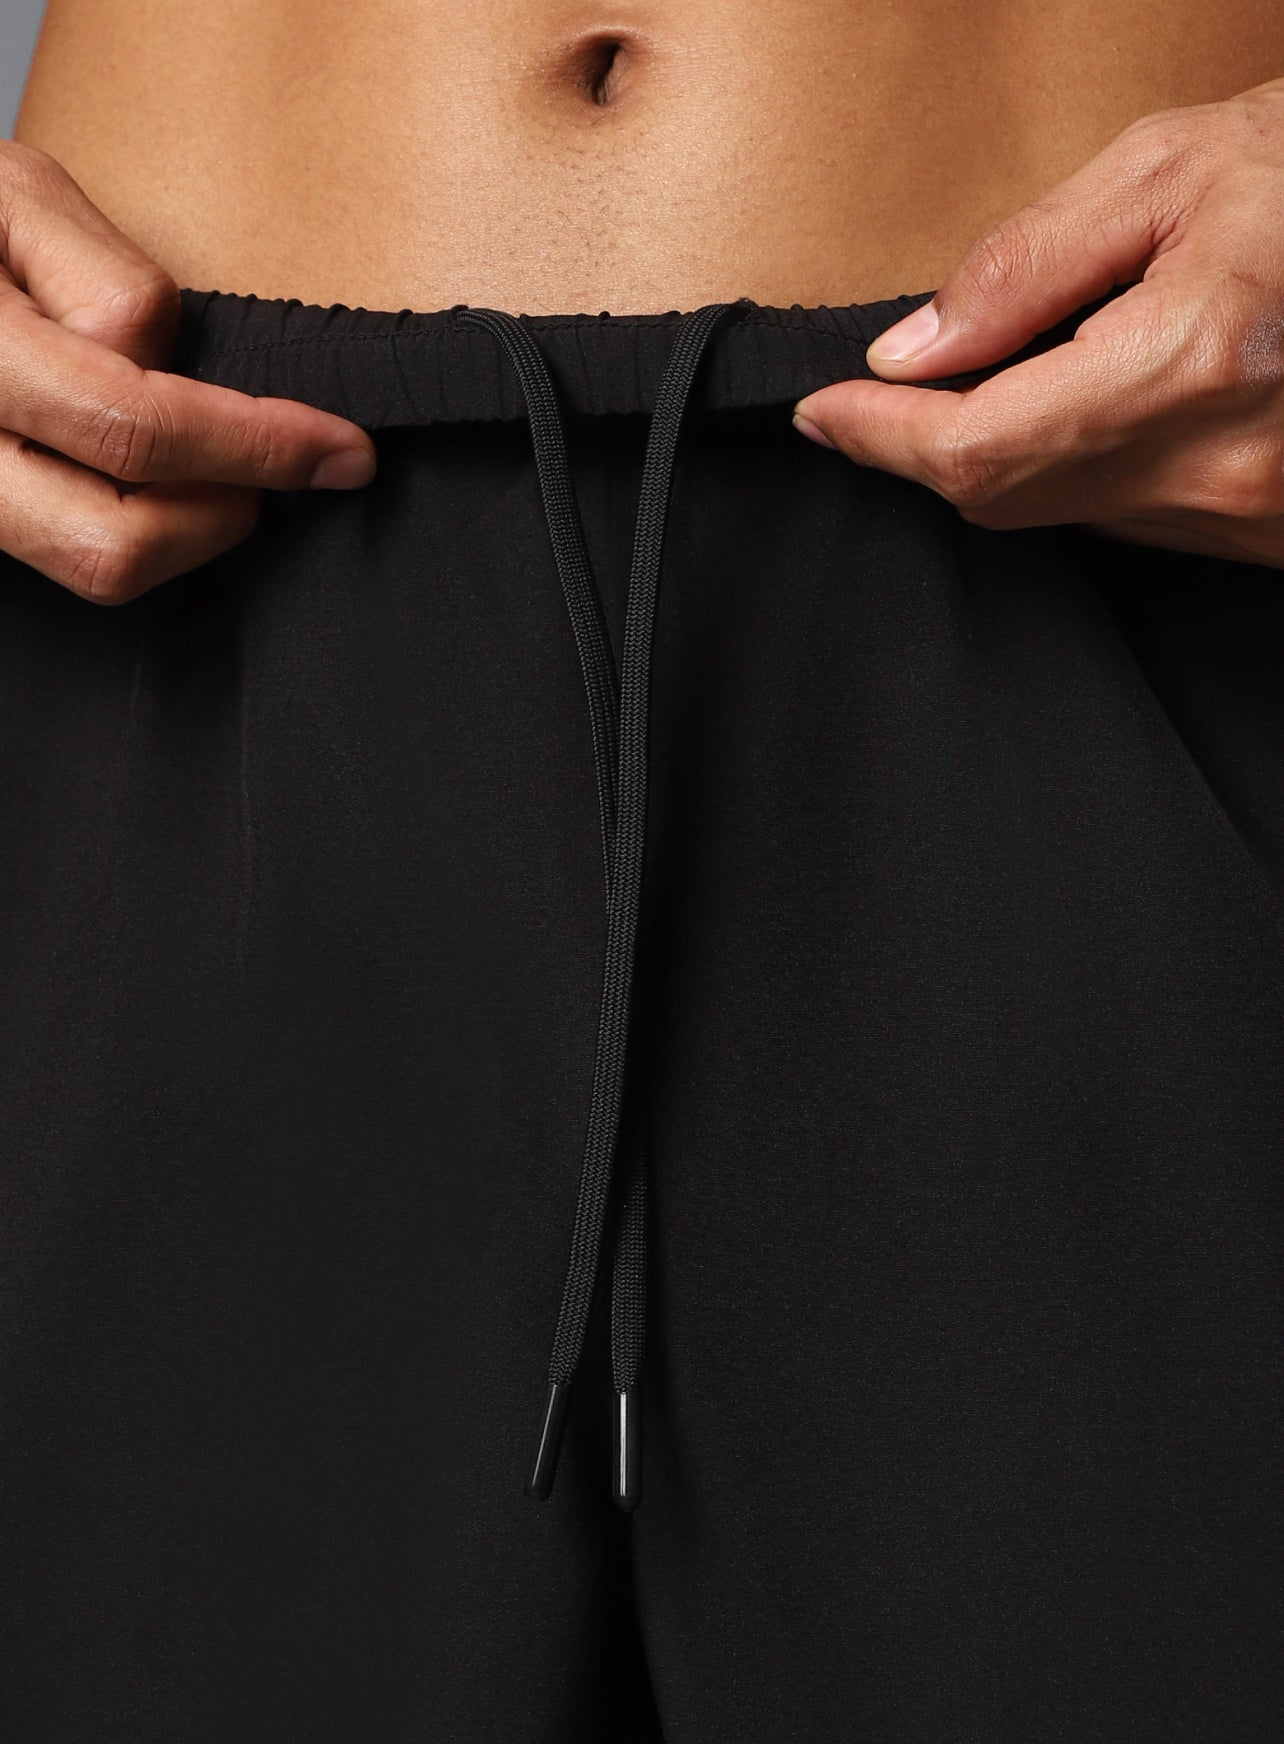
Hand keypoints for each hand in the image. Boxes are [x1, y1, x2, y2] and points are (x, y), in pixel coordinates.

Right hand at [0, 141, 376, 603]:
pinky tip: (157, 478)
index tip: (342, 448)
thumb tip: (164, 364)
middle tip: (282, 467)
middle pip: (115, 542)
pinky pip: (72, 560)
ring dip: (187, 528)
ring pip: (95, 567)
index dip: (260, 442)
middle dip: (224, 509)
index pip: (137, 428)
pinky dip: (138, 527)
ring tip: (216, 463)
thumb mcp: (17, 196)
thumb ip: (101, 279)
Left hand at [793, 77, 1283, 567]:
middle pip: (1005, 497)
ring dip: (1004, 458)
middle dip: (924, 451)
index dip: (880, 436)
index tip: (824, 414)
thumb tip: (914, 350)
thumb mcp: (1171, 171)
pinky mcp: (1264, 536)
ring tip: (1003, 381)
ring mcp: (1247, 517)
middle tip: (874, 404)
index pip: (976, 446)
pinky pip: (1128, 520)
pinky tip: (1091, 408)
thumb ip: (1026, 268)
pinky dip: (1079, 471)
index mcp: (1190, 363)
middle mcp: (1218, 467)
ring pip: (1062, 515)